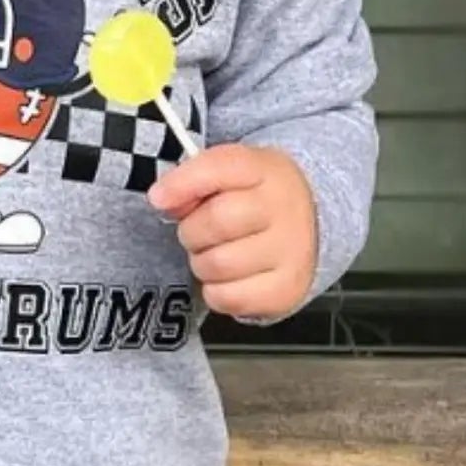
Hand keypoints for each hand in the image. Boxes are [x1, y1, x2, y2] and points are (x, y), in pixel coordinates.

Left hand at [147, 144, 316, 319]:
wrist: (307, 224)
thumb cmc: (254, 197)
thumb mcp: (227, 174)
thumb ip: (192, 179)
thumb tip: (162, 198)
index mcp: (265, 169)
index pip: (219, 167)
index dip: (182, 183)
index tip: (158, 197)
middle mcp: (284, 208)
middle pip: (216, 221)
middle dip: (192, 230)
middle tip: (198, 232)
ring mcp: (292, 251)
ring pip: (218, 265)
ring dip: (203, 263)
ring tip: (216, 253)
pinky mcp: (287, 290)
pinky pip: (228, 298)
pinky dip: (216, 291)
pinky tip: (228, 277)